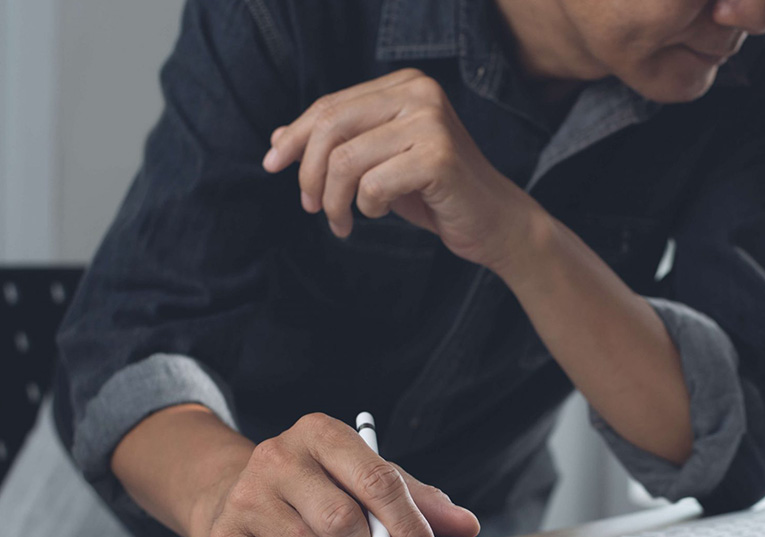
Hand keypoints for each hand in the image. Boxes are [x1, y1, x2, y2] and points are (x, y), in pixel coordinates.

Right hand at [189, 412, 479, 536]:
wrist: (230, 494)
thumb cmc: (312, 486)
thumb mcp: (365, 479)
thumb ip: (417, 501)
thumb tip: (464, 524)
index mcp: (321, 434)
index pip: (377, 479)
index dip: (409, 525)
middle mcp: (279, 458)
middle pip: (343, 524)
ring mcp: (247, 498)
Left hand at [261, 68, 540, 274]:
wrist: (493, 223)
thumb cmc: (434, 193)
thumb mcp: (377, 164)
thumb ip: (335, 146)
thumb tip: (276, 139)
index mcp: (404, 85)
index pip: (330, 106)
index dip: (294, 137)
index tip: (272, 166)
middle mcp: (419, 93)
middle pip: (331, 127)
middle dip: (309, 173)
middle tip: (310, 208)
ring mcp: (431, 122)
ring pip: (346, 161)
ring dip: (335, 201)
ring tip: (342, 223)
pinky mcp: (439, 157)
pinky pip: (374, 185)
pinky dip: (368, 207)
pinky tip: (381, 214)